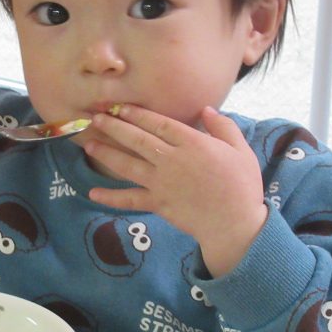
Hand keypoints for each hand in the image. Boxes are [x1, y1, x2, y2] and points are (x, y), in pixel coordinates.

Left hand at [85, 104, 267, 276]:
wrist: (235, 224)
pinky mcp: (157, 204)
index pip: (159, 124)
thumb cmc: (242, 185)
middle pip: (137, 139)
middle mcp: (171, 159)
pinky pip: (129, 199)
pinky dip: (110, 197)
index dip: (138, 114)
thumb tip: (206, 110)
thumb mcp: (240, 149)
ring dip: (107, 153)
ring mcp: (161, 182)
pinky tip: (92, 192)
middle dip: (115, 127)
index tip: (121, 107)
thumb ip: (223, 127)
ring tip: (89, 143)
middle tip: (97, 118)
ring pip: (128, 164)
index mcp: (192, 143)